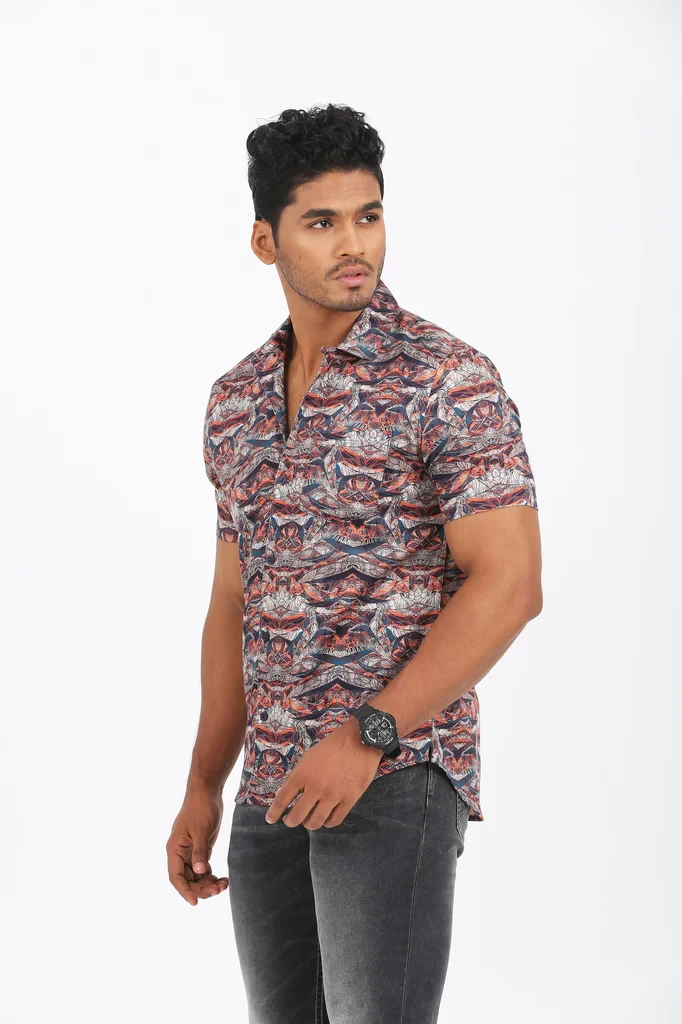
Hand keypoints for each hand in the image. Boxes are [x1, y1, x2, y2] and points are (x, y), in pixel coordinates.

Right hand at [166, 786, 229, 905]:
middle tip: (219, 890)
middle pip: (187, 879)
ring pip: (196, 876)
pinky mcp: (200, 849)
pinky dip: (211, 876)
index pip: (175, 876)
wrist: (207, 792)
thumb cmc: (201, 808)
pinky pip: (203, 869)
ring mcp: (190, 852)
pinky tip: (223, 879)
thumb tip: (199, 872)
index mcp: (174, 849)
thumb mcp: (201, 830)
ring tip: (224, 884)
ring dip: (208, 884)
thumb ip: (200, 852)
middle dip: (201, 888)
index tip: (195, 902)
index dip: (184, 891)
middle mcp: (180, 853)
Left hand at [265, 716, 382, 829]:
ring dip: (308, 824)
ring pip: (315, 822)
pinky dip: (327, 823)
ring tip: (308, 821)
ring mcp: (333, 795)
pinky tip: (326, 820)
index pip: (282, 800)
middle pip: (296, 816)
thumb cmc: (332, 746)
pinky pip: (335, 820)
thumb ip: (298, 776)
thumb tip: (287, 794)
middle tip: (290, 820)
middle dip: (290, 821)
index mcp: (302, 774)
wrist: (359, 740)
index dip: (274, 813)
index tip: (270, 819)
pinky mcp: (349, 799)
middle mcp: (315, 787)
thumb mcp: (309, 757)